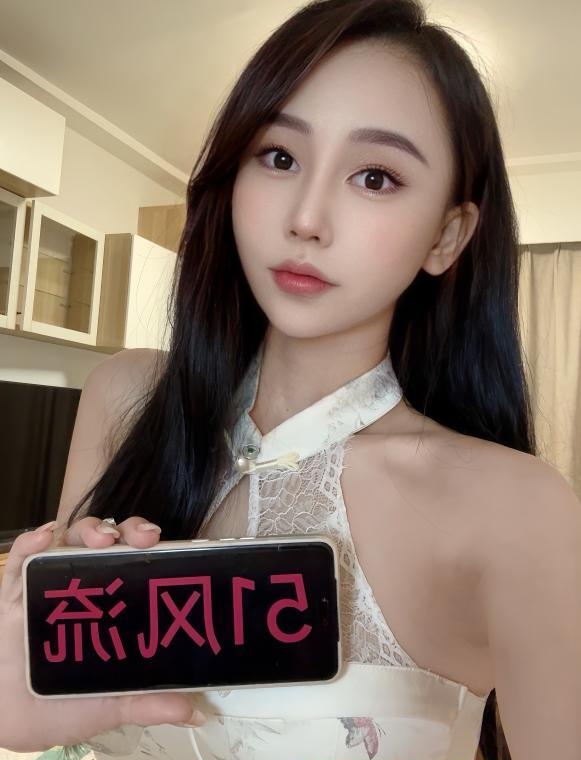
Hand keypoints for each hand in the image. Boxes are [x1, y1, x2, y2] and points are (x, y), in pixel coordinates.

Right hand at [0, 521, 204, 752]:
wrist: (16, 721)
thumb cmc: (67, 704)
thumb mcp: (112, 703)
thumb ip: (148, 703)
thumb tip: (192, 712)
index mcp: (114, 601)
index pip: (137, 559)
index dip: (152, 544)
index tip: (166, 544)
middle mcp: (85, 583)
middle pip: (110, 541)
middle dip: (129, 530)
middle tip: (143, 538)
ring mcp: (49, 583)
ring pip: (72, 540)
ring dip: (90, 530)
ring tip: (102, 538)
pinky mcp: (14, 592)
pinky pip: (23, 558)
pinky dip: (32, 542)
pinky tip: (46, 537)